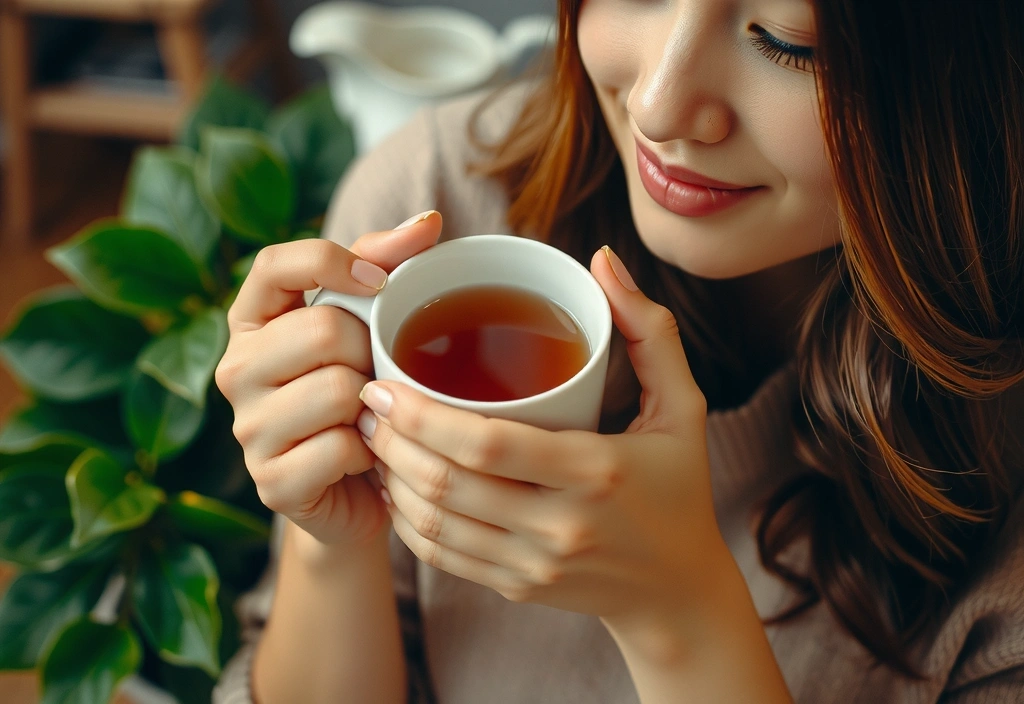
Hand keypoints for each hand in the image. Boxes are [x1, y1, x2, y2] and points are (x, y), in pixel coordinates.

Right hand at [215, 211, 441, 546]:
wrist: (360, 494)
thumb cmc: (366, 395)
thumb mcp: (369, 327)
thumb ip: (386, 267)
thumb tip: (428, 220)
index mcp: (253, 321)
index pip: (274, 264)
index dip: (331, 262)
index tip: (380, 284)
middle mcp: (235, 369)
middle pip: (322, 329)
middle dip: (370, 352)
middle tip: (377, 376)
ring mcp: (247, 429)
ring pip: (335, 389)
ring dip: (374, 405)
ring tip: (373, 416)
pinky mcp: (270, 481)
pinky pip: (341, 447)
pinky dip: (370, 452)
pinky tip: (366, 456)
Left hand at [359, 245, 729, 629]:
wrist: (679, 591)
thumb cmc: (679, 487)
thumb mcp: (683, 407)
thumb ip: (650, 330)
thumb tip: (602, 259)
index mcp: (597, 472)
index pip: (488, 445)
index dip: (423, 416)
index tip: (385, 384)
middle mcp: (560, 527)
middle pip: (448, 485)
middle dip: (392, 441)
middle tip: (368, 402)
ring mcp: (535, 565)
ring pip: (435, 524)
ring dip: (392, 480)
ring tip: (372, 438)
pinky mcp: (517, 587)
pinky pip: (443, 557)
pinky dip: (408, 521)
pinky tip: (395, 487)